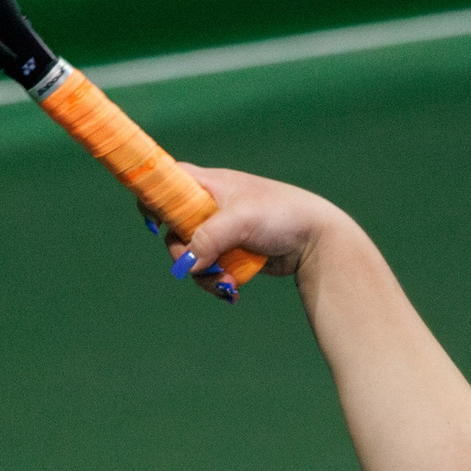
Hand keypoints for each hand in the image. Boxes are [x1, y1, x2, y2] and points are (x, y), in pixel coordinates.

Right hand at [141, 163, 342, 301]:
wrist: (316, 239)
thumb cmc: (281, 215)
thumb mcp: (241, 220)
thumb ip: (208, 237)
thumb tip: (188, 263)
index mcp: (210, 185)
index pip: (168, 181)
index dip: (153, 196)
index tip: (154, 221)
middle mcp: (211, 206)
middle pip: (174, 230)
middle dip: (184, 253)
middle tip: (200, 264)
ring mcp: (221, 232)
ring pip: (192, 256)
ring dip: (204, 274)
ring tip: (226, 283)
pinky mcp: (232, 253)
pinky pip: (210, 270)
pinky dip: (217, 280)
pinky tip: (233, 288)